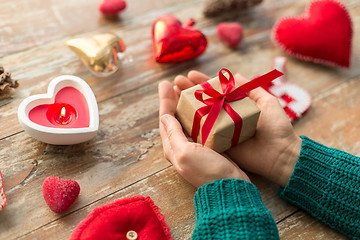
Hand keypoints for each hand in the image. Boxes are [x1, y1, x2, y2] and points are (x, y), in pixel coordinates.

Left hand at [159, 78, 249, 187]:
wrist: (229, 187)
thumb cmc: (206, 171)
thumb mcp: (185, 152)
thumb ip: (173, 134)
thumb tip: (164, 116)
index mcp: (173, 147)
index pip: (165, 119)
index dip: (165, 100)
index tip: (165, 83)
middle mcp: (182, 145)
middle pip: (175, 117)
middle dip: (173, 99)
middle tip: (175, 82)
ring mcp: (195, 145)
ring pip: (188, 119)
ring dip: (186, 104)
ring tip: (188, 88)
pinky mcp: (209, 145)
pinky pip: (201, 124)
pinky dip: (200, 112)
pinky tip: (205, 104)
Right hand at [173, 70, 301, 187]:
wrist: (281, 153)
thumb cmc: (277, 127)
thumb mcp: (267, 102)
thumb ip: (251, 88)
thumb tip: (235, 74)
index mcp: (235, 107)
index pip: (215, 91)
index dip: (202, 83)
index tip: (190, 74)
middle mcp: (225, 118)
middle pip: (203, 102)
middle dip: (189, 91)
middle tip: (176, 82)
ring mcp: (220, 132)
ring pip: (199, 117)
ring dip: (185, 106)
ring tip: (173, 94)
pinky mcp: (218, 145)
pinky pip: (201, 135)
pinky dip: (189, 126)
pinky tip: (177, 116)